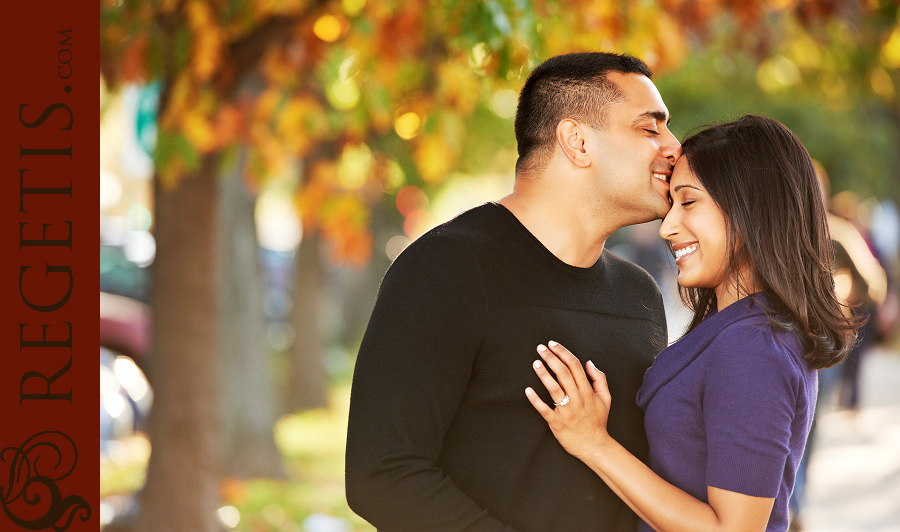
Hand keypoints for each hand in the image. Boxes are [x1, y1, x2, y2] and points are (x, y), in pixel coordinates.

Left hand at [525, 341, 612, 459]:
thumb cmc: (598, 422)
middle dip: (551, 358)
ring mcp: (566, 411)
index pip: (574, 366)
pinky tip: (528, 390)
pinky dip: (535, 400)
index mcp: (587, 391)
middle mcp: (577, 399)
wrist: (595, 446)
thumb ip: (599, 379)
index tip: (553, 344)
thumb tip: (589, 363)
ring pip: (554, 388)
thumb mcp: (605, 398)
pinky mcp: (557, 423)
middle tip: (541, 348)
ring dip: (543, 374)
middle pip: (563, 373)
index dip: (563, 352)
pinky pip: (544, 410)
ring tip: (535, 363)